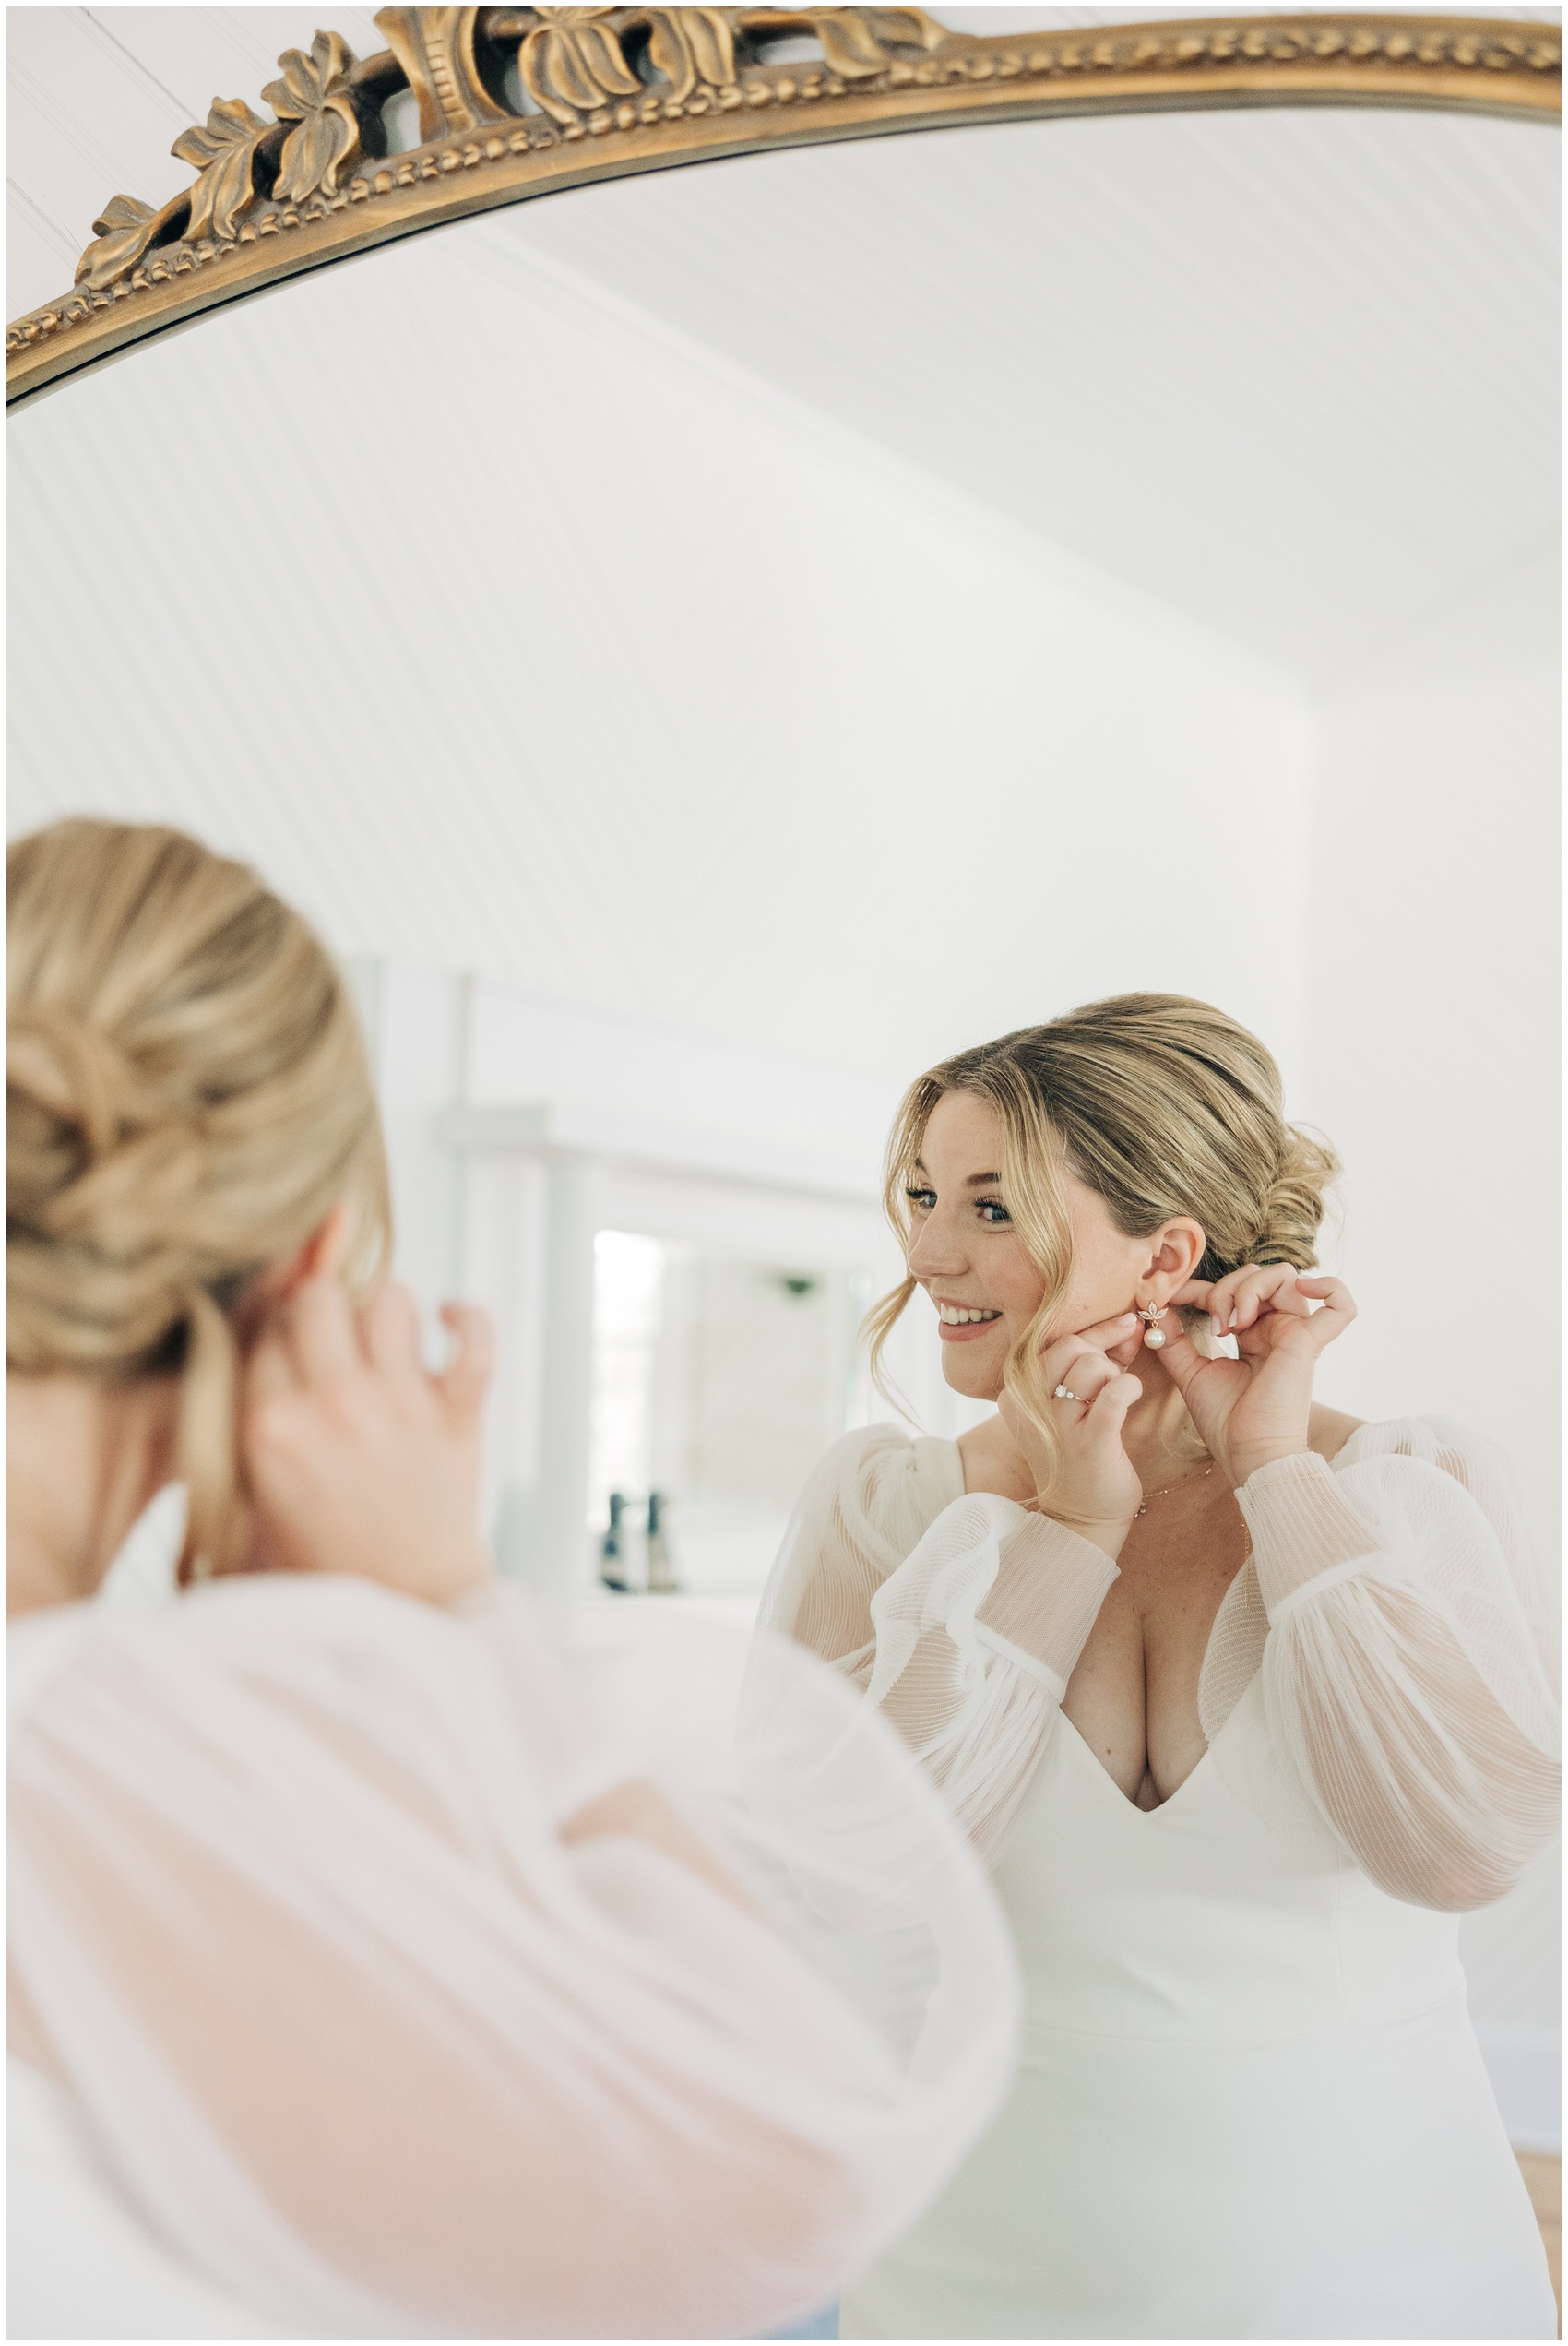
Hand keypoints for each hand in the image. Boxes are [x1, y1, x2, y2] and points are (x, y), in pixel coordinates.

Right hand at [241, 1275, 495, 1604]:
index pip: (266, 1325)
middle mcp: (332, 1405)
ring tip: (384, 1340)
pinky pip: (474, 1336)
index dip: (282, 1325)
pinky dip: (466, 1318)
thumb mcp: (257, 1487)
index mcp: (270, 1424)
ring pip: (390, 1299)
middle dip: (325, 1304)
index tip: (295, 1336)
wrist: (404, 1600)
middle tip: (335, 1332)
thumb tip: (264, 1322)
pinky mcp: (457, 1414)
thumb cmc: (327, 1549)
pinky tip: (447, 1319)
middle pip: (320, 1295)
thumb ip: (252, 1410)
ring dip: (387, 1312)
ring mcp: (399, 1406)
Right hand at [998, 1311, 1143, 1556]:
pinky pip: (1115, 1393)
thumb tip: (1127, 1323)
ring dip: (1115, 1377)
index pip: (1055, 1341)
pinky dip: (1129, 1387)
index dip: (1095, 1331)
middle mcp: (1028, 1406)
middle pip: (1071, 1346)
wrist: (1082, 1516)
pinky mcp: (1088, 1442)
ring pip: (1093, 1366)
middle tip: (1112, 1379)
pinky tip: (1132, 1396)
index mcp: (1014, 1393)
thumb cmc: (1079, 1453)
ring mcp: (1056, 1425)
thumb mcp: (1070, 1404)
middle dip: (1101, 1356)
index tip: (1125, 1324)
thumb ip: (1093, 1362)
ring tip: (1114, 1401)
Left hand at [1159, 1266, 1354, 1487]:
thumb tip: (1157, 1309)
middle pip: (1258, 1276)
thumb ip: (1175, 1341)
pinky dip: (1327, 1287)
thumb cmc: (1226, 1422)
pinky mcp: (1310, 1344)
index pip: (1232, 1290)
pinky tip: (1298, 1292)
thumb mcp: (1191, 1373)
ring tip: (1233, 1323)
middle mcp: (1278, 1331)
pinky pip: (1340, 1306)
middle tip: (1215, 1325)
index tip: (1171, 1297)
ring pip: (1284, 1277)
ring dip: (1249, 1289)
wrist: (1247, 1454)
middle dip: (1225, 1288)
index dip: (1200, 1287)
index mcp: (1254, 1336)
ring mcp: (1297, 1335)